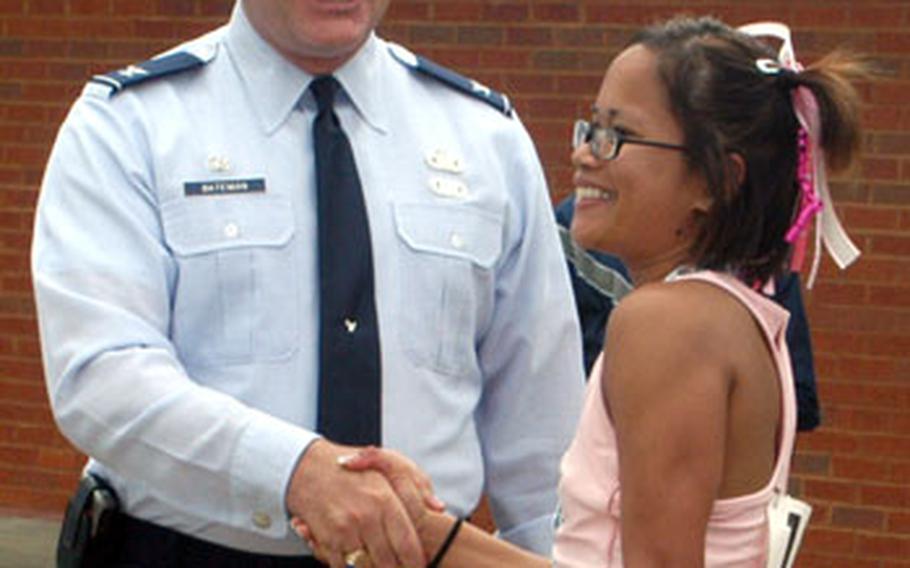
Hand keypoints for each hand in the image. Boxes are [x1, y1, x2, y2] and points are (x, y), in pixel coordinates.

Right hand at [286, 439, 424, 567]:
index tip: (420, 566)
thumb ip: (418, 487)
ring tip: (379, 561)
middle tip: (400, 566)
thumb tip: (438, 507)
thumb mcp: (393, 465)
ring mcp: (345, 530)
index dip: (416, 562)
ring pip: (366, 567)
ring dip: (373, 567)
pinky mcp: (326, 540)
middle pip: (388, 563)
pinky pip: (342, 567)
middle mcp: (366, 517)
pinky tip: (357, 559)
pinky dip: (350, 566)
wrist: (309, 467)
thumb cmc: (354, 467)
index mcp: (385, 501)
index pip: (407, 545)